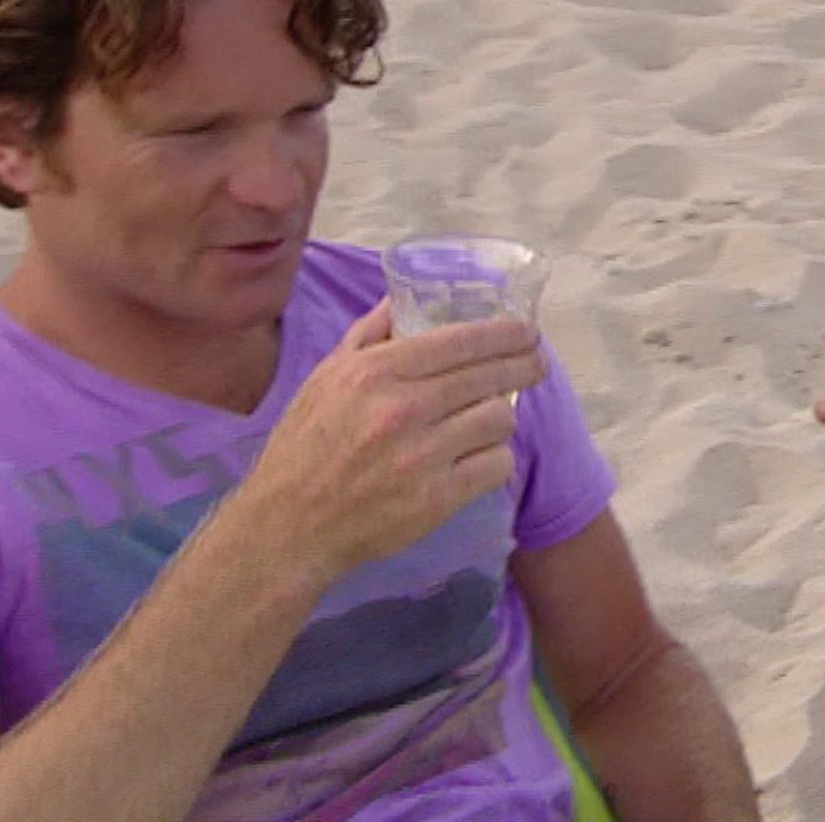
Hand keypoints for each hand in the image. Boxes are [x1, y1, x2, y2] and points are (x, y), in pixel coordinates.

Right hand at [235, 299, 546, 583]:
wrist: (288, 526)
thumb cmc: (305, 448)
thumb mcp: (325, 379)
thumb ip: (368, 336)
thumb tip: (401, 298)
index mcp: (374, 373)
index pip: (460, 341)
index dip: (505, 334)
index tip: (528, 333)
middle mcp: (402, 409)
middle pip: (490, 376)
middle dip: (524, 366)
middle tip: (536, 364)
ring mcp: (422, 455)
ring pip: (500, 420)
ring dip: (502, 418)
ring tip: (491, 419)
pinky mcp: (438, 498)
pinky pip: (497, 465)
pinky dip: (495, 460)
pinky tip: (481, 458)